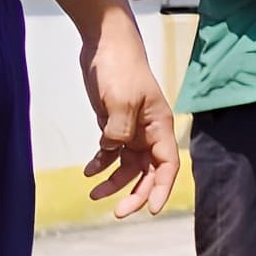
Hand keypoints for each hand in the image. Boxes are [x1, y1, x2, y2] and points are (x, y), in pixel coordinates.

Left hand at [78, 6, 177, 213]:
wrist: (105, 43)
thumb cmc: (120, 68)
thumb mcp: (120, 100)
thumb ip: (119, 130)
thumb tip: (113, 152)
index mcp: (160, 126)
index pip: (168, 166)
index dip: (161, 189)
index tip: (150, 210)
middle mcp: (149, 132)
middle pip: (149, 172)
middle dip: (135, 193)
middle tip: (117, 212)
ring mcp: (132, 128)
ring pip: (128, 166)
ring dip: (114, 182)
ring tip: (94, 195)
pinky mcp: (114, 123)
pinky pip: (111, 152)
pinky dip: (101, 164)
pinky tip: (88, 172)